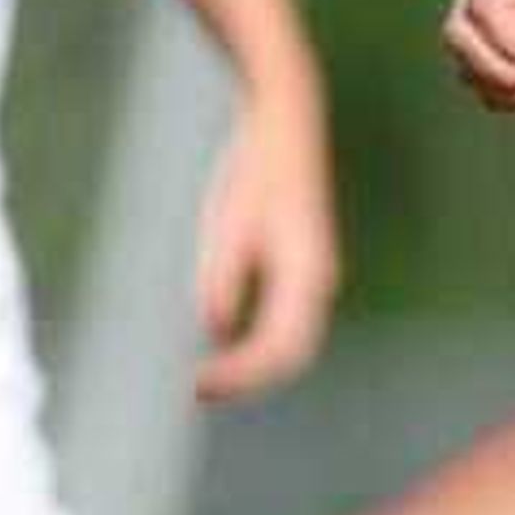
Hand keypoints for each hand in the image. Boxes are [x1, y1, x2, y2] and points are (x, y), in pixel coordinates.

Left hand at [193, 98, 341, 399]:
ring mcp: (312, 279)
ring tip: (204, 377)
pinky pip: (281, 324)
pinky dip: (252, 345)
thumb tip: (216, 331)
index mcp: (308, 275)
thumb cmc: (256, 169)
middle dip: (245, 380)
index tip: (198, 385)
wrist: (285, 124)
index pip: (280, 349)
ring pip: (289, 344)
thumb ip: (223, 282)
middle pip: (289, 355)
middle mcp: (319, 283)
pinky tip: (218, 346)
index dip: (240, 376)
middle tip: (195, 391)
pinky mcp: (298, 271)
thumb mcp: (229, 225)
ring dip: (249, 366)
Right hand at [444, 0, 514, 121]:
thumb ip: (509, 27)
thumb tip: (459, 34)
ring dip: (511, 84)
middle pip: (461, 34)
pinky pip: (474, 80)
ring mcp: (500, 6)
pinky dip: (509, 94)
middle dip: (512, 67)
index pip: (482, 10)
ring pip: (464, 62)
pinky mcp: (501, 42)